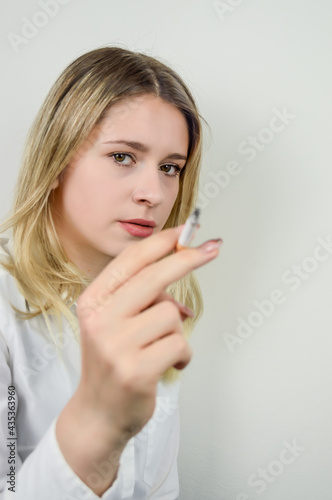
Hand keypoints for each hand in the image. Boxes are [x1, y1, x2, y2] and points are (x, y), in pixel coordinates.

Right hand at [74, 225, 220, 441]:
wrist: (98, 413)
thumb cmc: (112, 361)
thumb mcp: (115, 322)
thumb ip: (142, 297)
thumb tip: (181, 276)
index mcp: (93, 301)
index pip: (130, 261)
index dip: (162, 242)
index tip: (188, 232)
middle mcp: (101, 320)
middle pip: (153, 278)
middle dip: (188, 259)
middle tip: (213, 248)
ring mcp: (116, 346)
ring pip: (171, 315)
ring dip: (177, 330)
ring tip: (163, 347)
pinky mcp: (136, 371)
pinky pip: (180, 344)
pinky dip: (183, 354)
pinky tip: (169, 364)